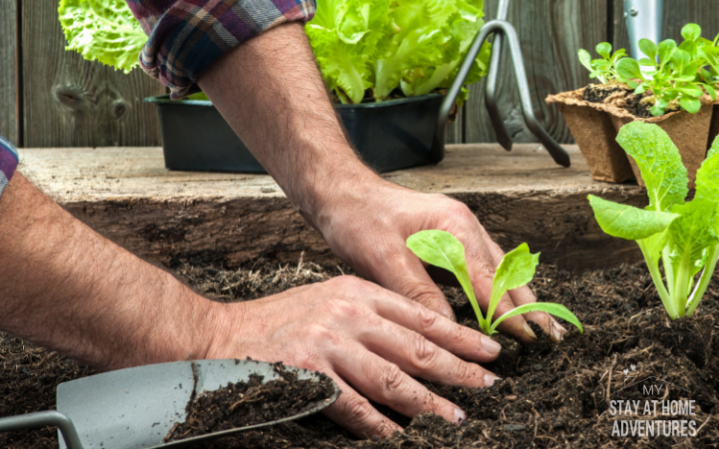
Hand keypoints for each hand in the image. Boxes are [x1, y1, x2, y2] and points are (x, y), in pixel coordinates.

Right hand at [205, 274, 500, 437]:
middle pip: (415, 345)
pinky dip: (380, 425)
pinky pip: (354, 407)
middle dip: (457, 368)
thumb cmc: (282, 320)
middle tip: (489, 386)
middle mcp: (348, 313)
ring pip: (392, 378)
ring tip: (457, 418)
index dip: (458, 334)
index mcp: (358, 291)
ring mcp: (328, 343)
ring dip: (428, 402)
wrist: (223, 336)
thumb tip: (417, 345)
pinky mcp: (308, 374)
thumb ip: (371, 317)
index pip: (420, 314)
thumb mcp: (331, 299)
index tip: (488, 351)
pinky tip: (399, 437)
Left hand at [315, 180, 566, 343]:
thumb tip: (449, 330)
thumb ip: (419, 293)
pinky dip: (497, 288)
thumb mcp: (384, 258)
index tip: (531, 340)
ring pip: (497, 268)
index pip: (490, 279)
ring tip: (540, 327)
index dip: (510, 312)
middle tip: (553, 337)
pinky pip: (481, 265)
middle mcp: (463, 225)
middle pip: (504, 272)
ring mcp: (457, 229)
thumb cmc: (358, 217)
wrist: (340, 191)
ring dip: (516, 297)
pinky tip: (503, 305)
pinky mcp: (447, 237)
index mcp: (454, 225)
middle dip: (528, 305)